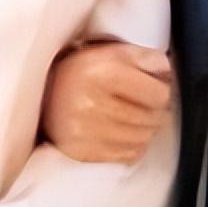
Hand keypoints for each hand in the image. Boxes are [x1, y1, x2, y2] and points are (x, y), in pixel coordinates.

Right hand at [42, 41, 173, 163]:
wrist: (40, 96)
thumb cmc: (79, 71)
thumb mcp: (109, 52)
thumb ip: (142, 56)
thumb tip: (167, 70)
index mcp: (102, 73)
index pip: (159, 94)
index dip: (161, 90)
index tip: (153, 88)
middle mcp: (93, 103)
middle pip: (153, 118)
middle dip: (155, 111)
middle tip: (145, 104)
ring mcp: (87, 131)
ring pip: (143, 138)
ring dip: (145, 129)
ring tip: (134, 117)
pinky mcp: (84, 152)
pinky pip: (128, 155)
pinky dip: (133, 145)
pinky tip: (123, 132)